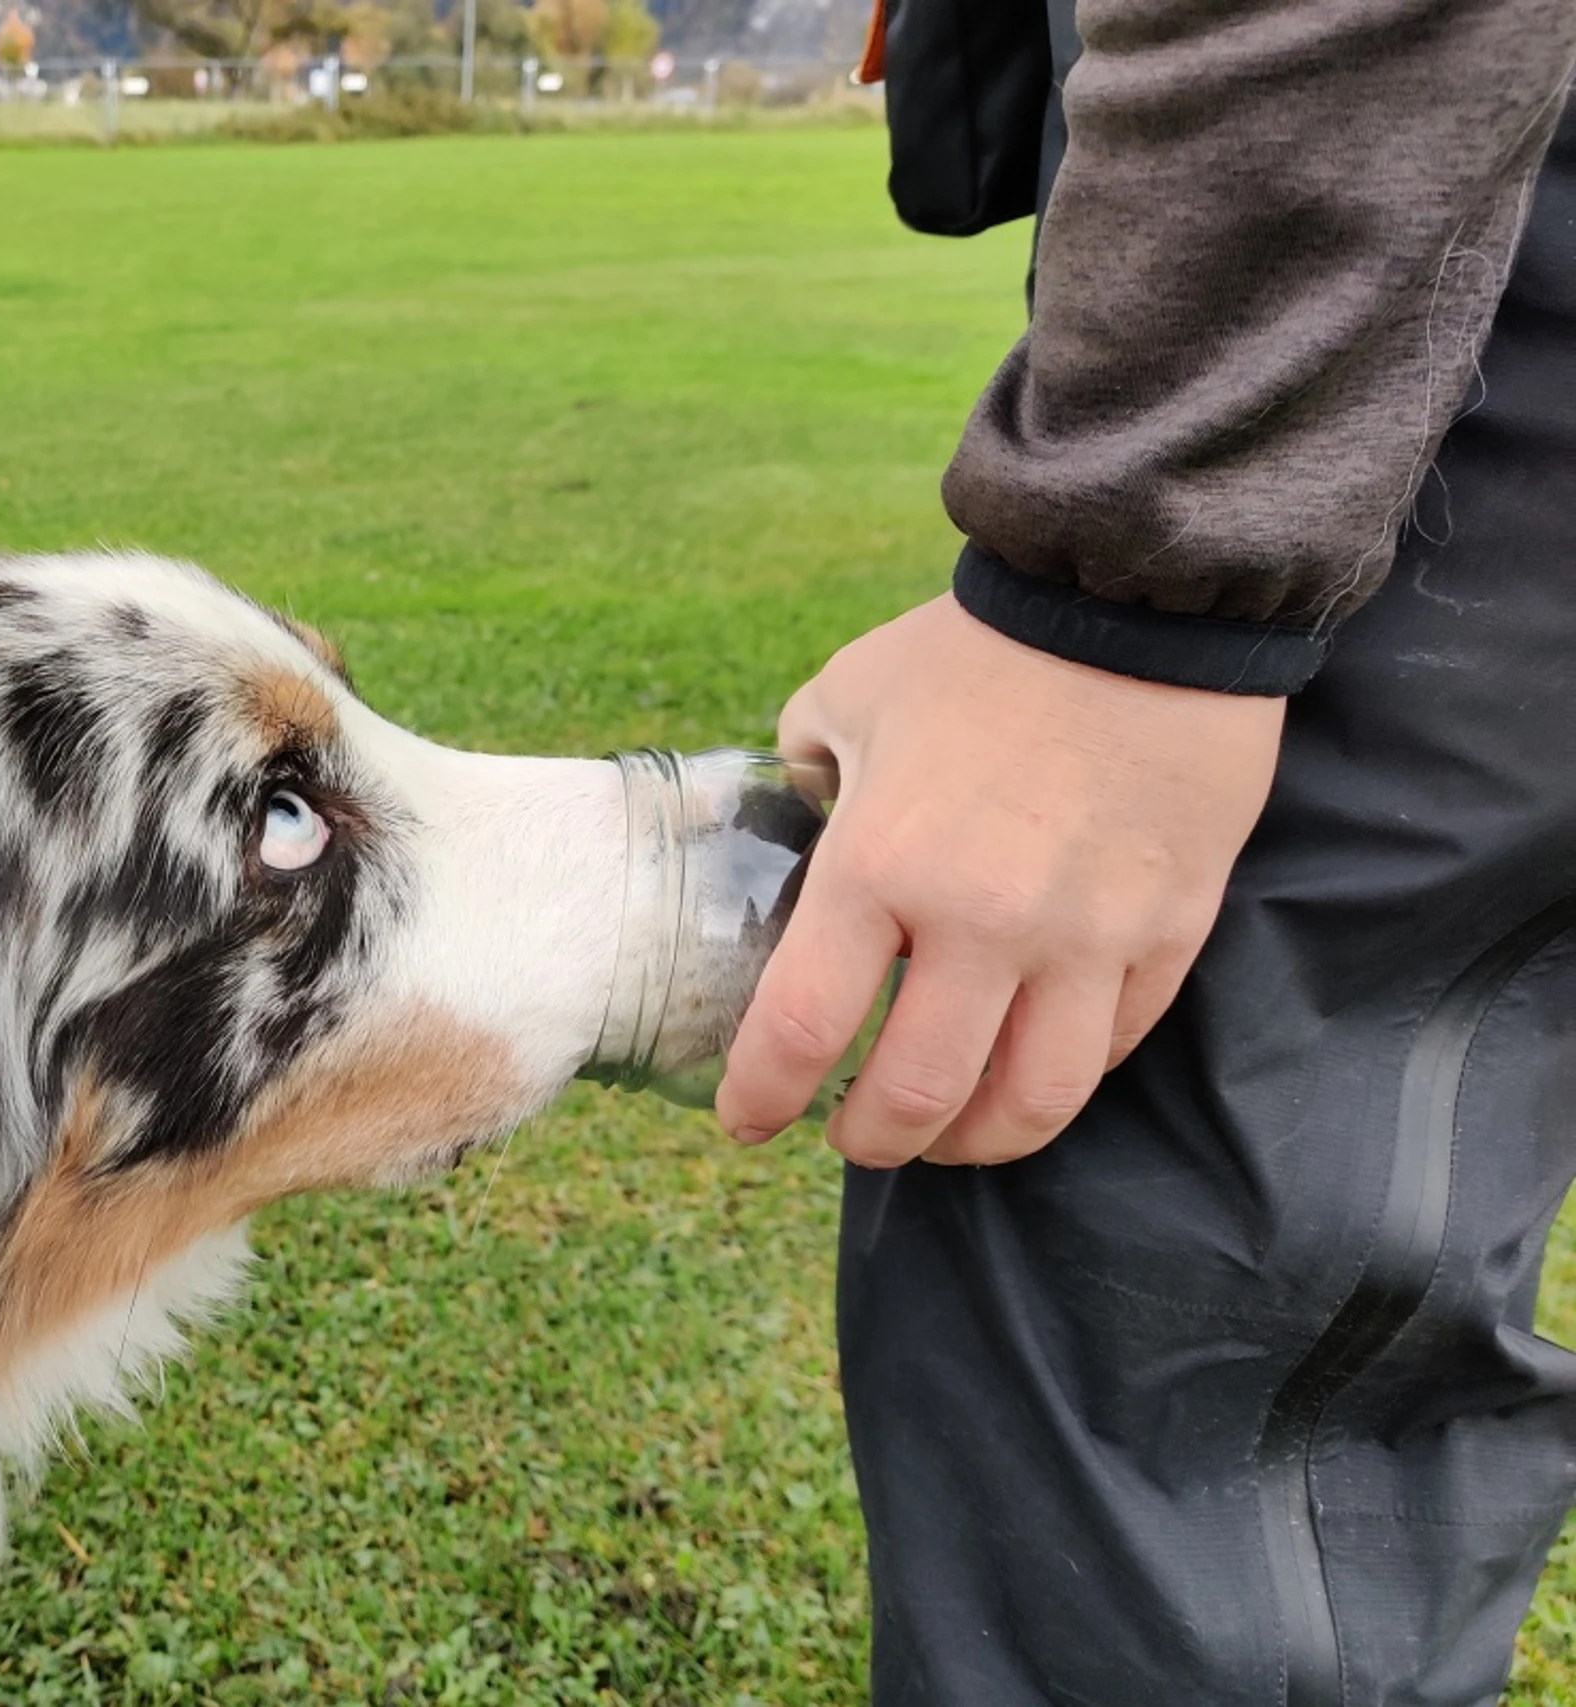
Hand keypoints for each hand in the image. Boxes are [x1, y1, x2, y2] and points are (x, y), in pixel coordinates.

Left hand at [714, 594, 1284, 1166]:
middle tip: (850, 1139)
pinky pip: (1110, 1048)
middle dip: (869, 1142)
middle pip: (916, 1098)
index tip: (746, 1120)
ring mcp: (1085, 937)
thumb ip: (806, 767)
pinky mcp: (1168, 932)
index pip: (801, 1031)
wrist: (1138, 599)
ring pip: (1028, 1104)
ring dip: (972, 1143)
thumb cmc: (977, 647)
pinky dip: (1058, 1081)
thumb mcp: (849, 694)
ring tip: (943, 1136)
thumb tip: (798, 812)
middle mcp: (980, 922)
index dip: (761, 1098)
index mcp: (879, 865)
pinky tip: (1026, 1071)